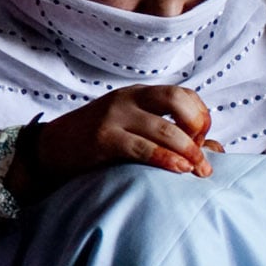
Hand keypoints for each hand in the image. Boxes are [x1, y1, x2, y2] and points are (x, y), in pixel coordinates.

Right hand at [36, 85, 222, 179]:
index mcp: (139, 95)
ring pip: (164, 127)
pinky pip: (142, 146)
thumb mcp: (132, 133)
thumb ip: (168, 137)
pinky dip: (165, 158)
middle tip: (201, 155)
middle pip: (178, 100)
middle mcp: (129, 99)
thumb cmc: (96, 146)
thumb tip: (216, 151)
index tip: (202, 143)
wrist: (48, 152)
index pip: (183, 94)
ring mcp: (115, 116)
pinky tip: (178, 170)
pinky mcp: (103, 138)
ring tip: (197, 170)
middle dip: (198, 126)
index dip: (201, 117)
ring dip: (187, 150)